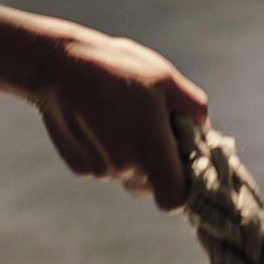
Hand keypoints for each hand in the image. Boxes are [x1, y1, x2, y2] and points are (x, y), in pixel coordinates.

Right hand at [32, 29, 209, 211]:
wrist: (59, 65)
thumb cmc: (117, 67)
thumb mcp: (165, 78)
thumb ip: (193, 110)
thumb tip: (205, 134)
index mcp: (150, 148)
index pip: (175, 199)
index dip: (182, 187)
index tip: (181, 163)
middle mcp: (124, 166)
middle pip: (150, 185)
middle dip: (153, 163)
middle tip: (148, 126)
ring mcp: (99, 169)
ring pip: (126, 173)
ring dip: (129, 153)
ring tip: (118, 113)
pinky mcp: (79, 167)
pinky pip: (103, 166)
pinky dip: (105, 150)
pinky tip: (97, 119)